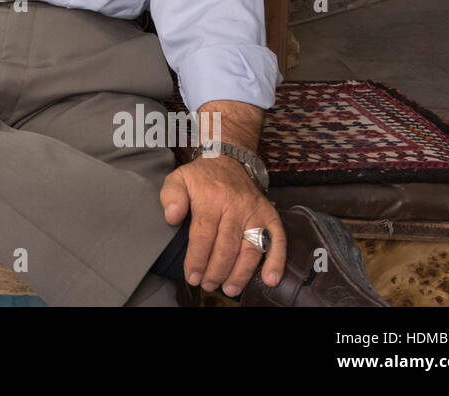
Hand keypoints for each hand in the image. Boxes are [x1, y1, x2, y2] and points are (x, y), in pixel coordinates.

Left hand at [159, 155, 286, 296]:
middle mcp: (236, 206)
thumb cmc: (201, 177)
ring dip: (241, 272)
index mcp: (211, 198)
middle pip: (227, 245)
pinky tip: (270, 279)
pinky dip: (276, 261)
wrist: (228, 160)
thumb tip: (171, 217)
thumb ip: (171, 196)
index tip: (192, 276)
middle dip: (217, 270)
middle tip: (208, 285)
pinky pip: (277, 240)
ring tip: (230, 288)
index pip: (204, 234)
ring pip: (250, 248)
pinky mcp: (270, 216)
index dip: (197, 258)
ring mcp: (255, 212)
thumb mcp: (178, 179)